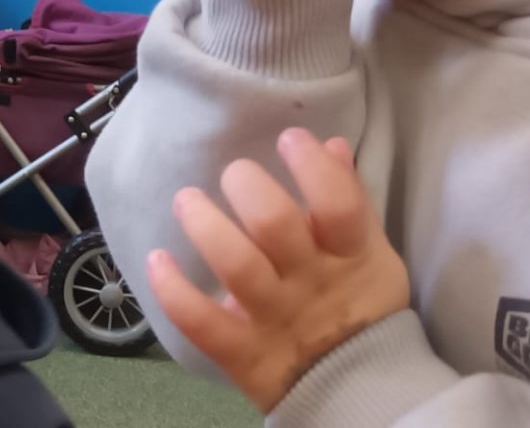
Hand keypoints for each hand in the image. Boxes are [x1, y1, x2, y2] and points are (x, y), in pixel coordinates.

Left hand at [147, 129, 410, 413]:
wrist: (359, 390)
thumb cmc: (358, 304)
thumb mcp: (370, 253)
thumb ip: (350, 199)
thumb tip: (331, 144)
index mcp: (350, 254)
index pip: (338, 204)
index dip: (312, 165)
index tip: (289, 139)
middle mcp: (310, 282)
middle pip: (275, 225)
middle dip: (247, 187)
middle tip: (233, 174)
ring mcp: (274, 318)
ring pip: (236, 266)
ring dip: (205, 225)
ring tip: (186, 200)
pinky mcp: (242, 352)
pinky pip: (201, 322)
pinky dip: (173, 291)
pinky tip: (159, 260)